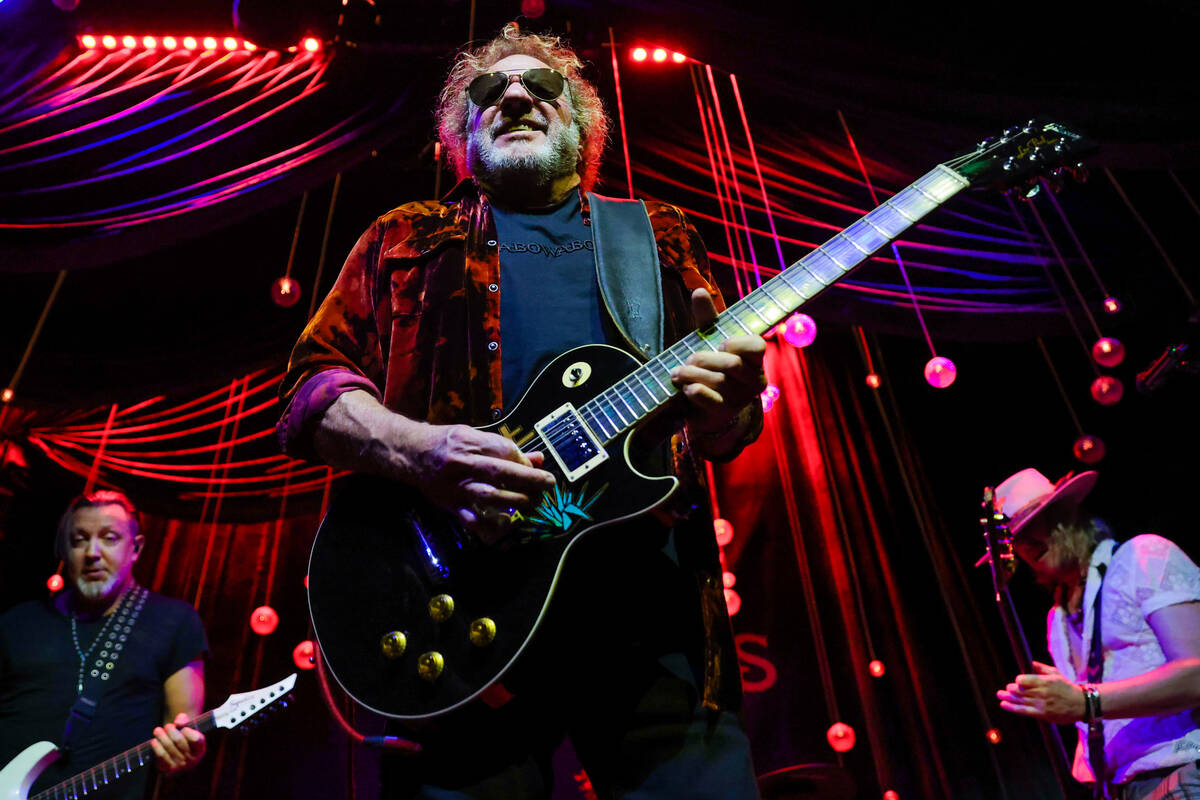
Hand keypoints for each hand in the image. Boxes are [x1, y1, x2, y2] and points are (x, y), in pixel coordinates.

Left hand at [151, 713, 205, 773]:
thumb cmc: (183, 739)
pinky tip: (154, 741)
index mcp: (200, 749)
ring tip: (157, 730)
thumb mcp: (187, 729)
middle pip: (179, 741)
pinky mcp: (168, 769)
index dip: (188, 731)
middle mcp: (192, 759)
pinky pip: (161, 756)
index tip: (183, 728)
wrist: (178, 759)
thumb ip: (184, 720)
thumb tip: (178, 723)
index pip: (196, 739)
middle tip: (167, 726)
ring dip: (161, 737)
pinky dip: (157, 747)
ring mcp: (180, 765)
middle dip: (171, 731)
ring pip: (168, 747)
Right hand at [404, 422, 555, 543]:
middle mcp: (464, 463)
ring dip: (516, 501)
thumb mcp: (474, 436)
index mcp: (470, 442)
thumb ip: (505, 448)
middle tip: (547, 485)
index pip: (506, 450)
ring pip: (490, 496)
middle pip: (502, 472)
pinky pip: (471, 519)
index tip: (534, 467)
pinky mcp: (450, 504)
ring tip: (532, 503)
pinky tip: (506, 524)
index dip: (524, 461)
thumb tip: (537, 459)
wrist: (412, 453)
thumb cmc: (447, 442)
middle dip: (530, 480)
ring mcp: (456, 486)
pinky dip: (490, 525)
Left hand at [671, 288, 766, 436]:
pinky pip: (711, 399)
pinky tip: (686, 387)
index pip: (757, 347)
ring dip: (691, 373)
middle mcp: (753, 380)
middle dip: (703, 358)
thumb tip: (699, 290)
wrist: (710, 410)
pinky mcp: (724, 413)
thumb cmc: (713, 369)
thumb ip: (707, 318)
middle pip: (731, 364)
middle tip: (688, 359)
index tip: (720, 344)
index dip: (736, 343)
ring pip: (718, 381)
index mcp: (755, 360)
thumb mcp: (710, 341)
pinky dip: (695, 390)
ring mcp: (740, 399)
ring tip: (677, 372)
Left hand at [997, 661, 1085, 723]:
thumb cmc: (1067, 687)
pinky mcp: (1042, 714)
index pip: (1023, 680)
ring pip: (1019, 700)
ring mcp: (1041, 704)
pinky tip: (1003, 704)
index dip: (1018, 680)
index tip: (1018, 681)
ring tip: (999, 695)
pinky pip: (1023, 711)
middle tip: (1006, 689)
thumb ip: (1041, 669)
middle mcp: (1041, 693)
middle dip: (1011, 689)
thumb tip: (1030, 663)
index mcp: (1045, 682)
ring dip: (1007, 697)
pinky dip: (1012, 707)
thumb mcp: (1056, 674)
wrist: (1081, 704)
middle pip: (1019, 691)